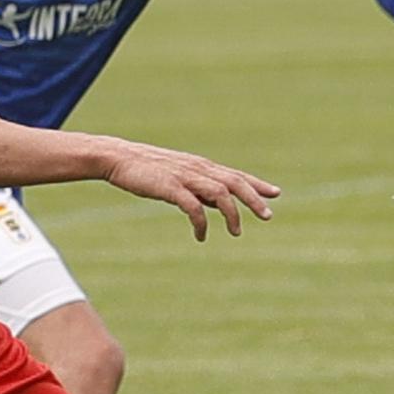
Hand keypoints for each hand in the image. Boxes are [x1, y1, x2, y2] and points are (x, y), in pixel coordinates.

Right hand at [101, 140, 279, 241]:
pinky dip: (202, 222)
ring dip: (232, 213)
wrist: (117, 158)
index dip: (257, 184)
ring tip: (236, 232)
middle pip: (235, 181)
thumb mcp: (177, 176)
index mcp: (200, 166)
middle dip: (254, 198)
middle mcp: (197, 169)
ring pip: (220, 192)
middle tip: (268, 216)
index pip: (235, 174)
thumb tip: (216, 203)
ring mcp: (185, 177)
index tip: (276, 193)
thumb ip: (198, 187)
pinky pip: (193, 206)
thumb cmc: (145, 169)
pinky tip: (202, 235)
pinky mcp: (171, 187)